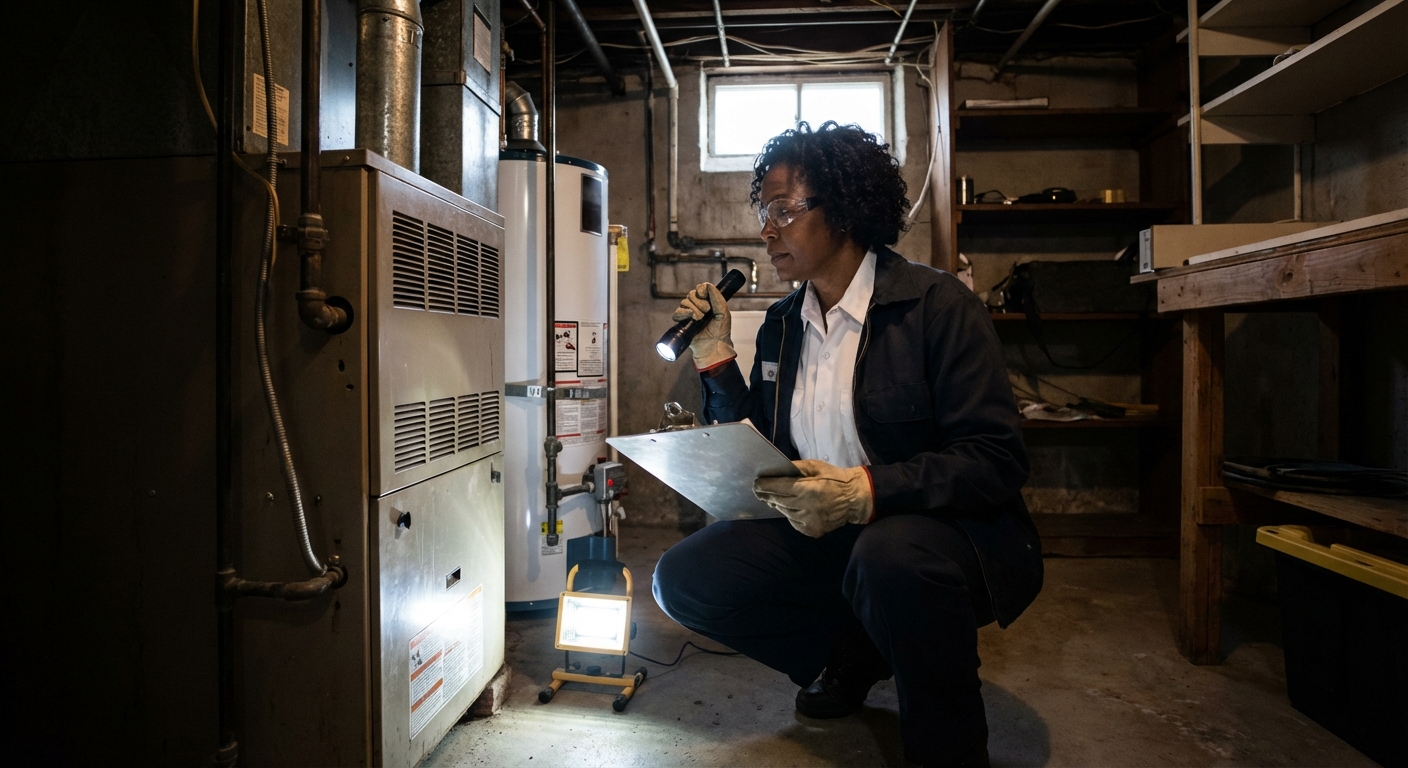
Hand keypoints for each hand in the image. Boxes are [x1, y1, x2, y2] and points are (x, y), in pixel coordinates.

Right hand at [672, 282, 734, 369]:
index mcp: (708, 302)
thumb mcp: (723, 312)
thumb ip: (717, 297)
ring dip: (693, 309)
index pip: (700, 288)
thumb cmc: (721, 331)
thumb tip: (707, 286)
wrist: (714, 345)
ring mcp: (689, 314)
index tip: (704, 294)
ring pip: (684, 302)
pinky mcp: (682, 322)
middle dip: (699, 302)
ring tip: (700, 318)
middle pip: (691, 294)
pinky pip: (677, 312)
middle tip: (706, 312)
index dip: (701, 289)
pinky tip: (691, 318)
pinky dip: (683, 313)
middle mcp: (698, 306)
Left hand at [753, 460, 874, 537]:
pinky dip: (791, 514)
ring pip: (785, 512)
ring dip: (780, 505)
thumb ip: (796, 468)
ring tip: (777, 498)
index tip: (756, 484)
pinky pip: (794, 522)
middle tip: (759, 491)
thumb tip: (775, 470)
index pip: (779, 487)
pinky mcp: (813, 531)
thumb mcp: (816, 467)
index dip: (765, 486)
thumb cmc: (835, 479)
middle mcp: (807, 507)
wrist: (855, 499)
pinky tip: (795, 508)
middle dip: (768, 495)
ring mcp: (810, 521)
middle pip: (779, 501)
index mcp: (808, 489)